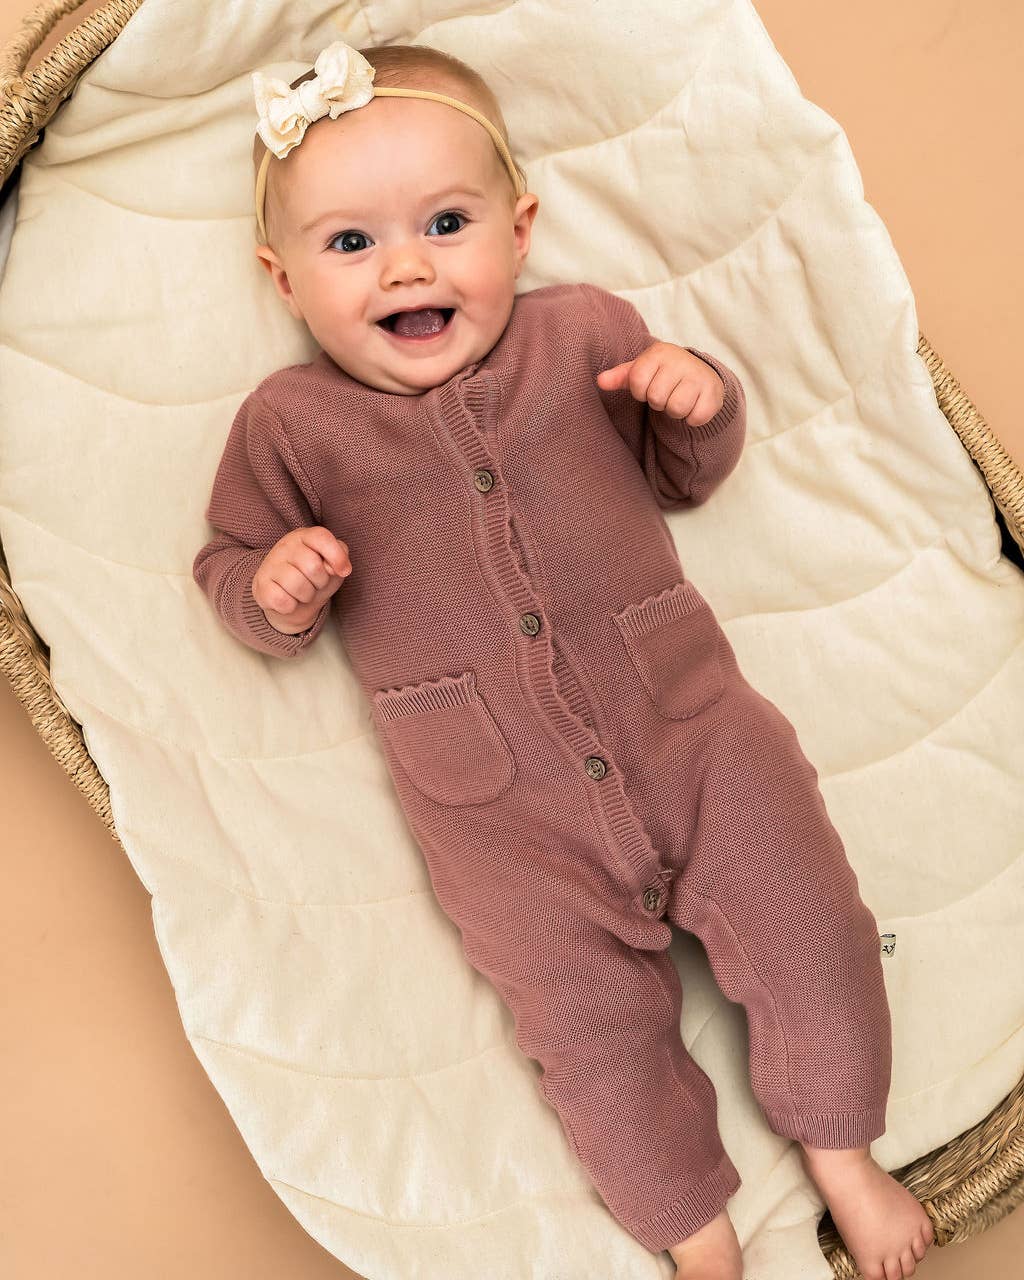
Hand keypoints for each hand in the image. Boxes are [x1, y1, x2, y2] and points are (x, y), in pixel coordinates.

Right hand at [252, 526, 351, 634]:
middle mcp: (285, 546)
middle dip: (320, 581)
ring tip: (303, 592)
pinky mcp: (261, 586)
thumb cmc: (315, 578)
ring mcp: (270, 565)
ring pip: (298, 586)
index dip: (337, 556)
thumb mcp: (333, 564)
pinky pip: (284, 602)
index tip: (344, 571)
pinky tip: (288, 600)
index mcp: (304, 536)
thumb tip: (337, 567)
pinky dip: (291, 606)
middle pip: (313, 567)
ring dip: (307, 595)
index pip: (321, 537)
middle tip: (315, 583)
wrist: (290, 600)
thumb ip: (340, 557)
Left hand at [596, 341, 723, 425]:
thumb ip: (620, 377)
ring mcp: (699, 376)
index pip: (637, 383)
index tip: (649, 385)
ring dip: (675, 411)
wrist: (700, 373)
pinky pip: (695, 418)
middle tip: (667, 393)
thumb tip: (600, 381)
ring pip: (676, 409)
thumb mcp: (641, 371)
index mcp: (659, 353)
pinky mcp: (714, 393)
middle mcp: (680, 361)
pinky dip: (692, 419)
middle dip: (659, 402)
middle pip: (656, 398)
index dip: (640, 391)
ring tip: (679, 399)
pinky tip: (694, 405)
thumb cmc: (663, 374)